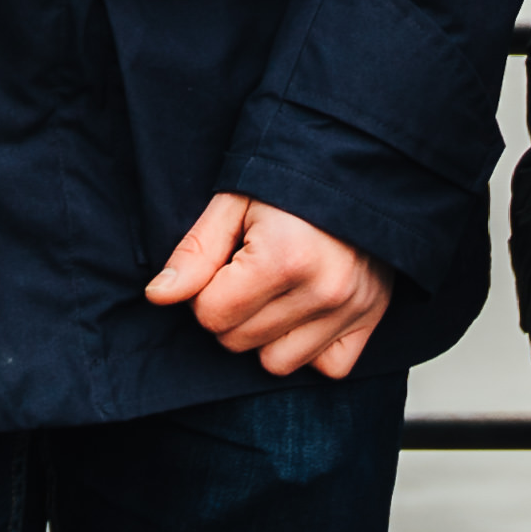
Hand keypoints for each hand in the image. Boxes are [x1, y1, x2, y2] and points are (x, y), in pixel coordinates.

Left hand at [144, 192, 391, 378]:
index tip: (225, 262)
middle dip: (231, 311)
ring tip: (277, 291)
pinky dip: (311, 348)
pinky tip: (306, 311)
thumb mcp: (234, 201)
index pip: (210, 314)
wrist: (357, 162)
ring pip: (276, 363)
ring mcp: (351, 308)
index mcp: (283, 256)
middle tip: (251, 272)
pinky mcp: (373, 318)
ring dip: (266, 334)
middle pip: (237, 342)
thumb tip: (157, 296)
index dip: (206, 289)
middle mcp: (322, 289)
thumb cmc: (289, 178)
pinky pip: (328, 368)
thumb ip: (196, 252)